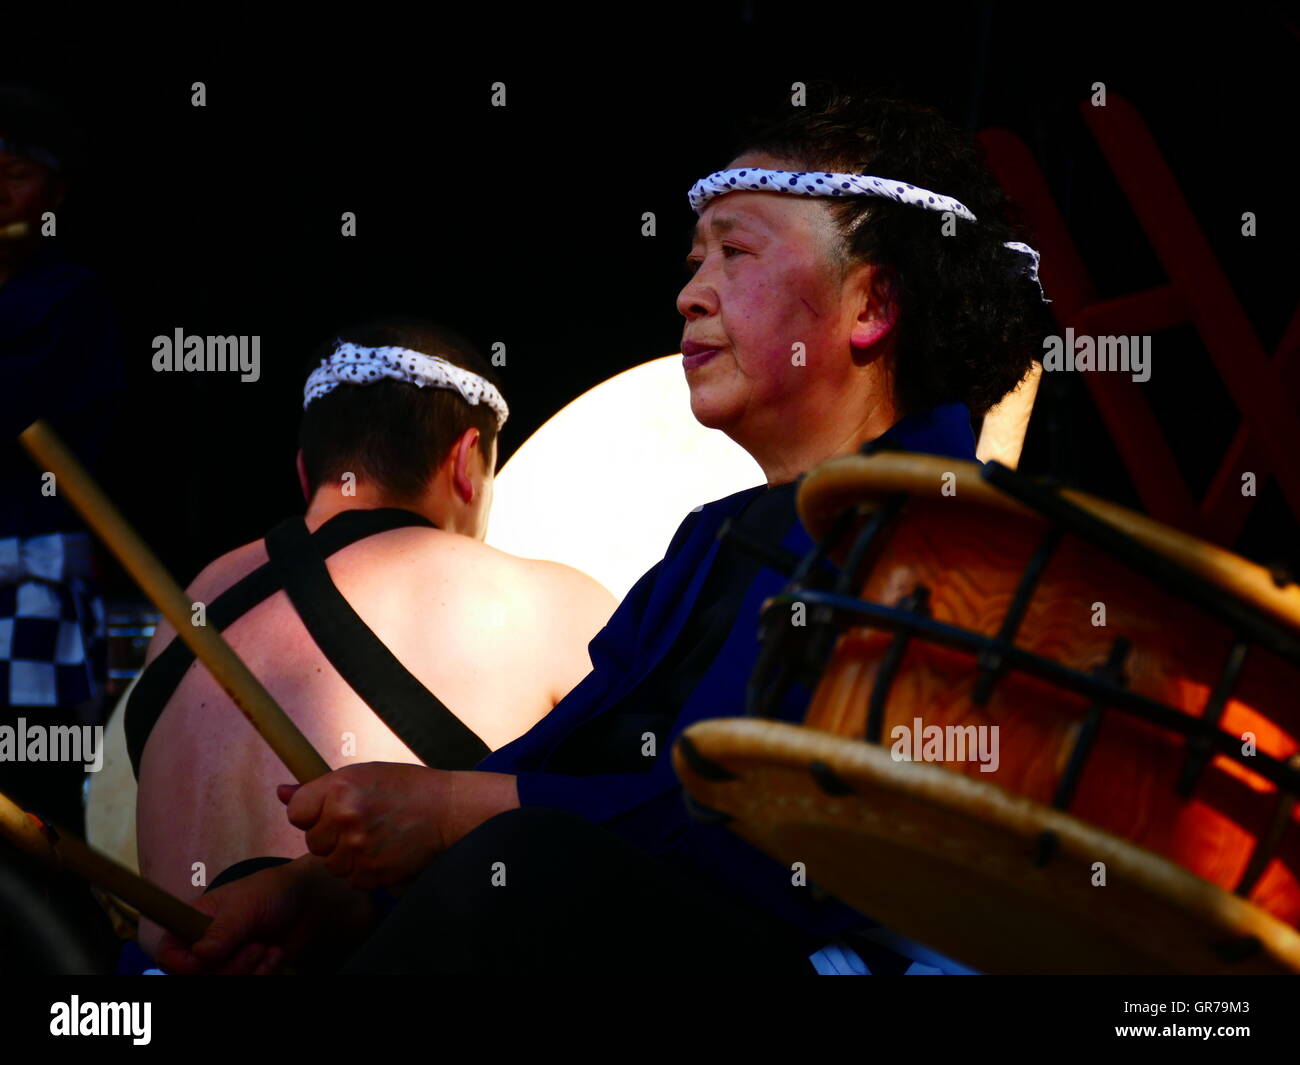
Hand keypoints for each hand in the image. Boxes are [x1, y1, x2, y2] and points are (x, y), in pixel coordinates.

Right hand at [154, 855, 374, 974]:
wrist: (309, 903)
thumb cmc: (272, 892)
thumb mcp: (247, 904)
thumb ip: (224, 929)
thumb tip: (201, 954)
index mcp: (192, 925)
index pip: (167, 955)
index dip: (182, 964)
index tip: (207, 957)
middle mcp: (203, 948)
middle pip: (196, 979)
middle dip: (230, 968)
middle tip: (254, 946)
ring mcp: (224, 964)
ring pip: (223, 986)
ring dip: (249, 972)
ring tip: (266, 948)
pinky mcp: (245, 975)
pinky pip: (248, 987)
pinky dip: (264, 975)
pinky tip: (275, 954)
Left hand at [277, 762, 445, 891]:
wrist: (448, 810)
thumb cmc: (406, 788)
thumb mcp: (363, 775)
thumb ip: (320, 787)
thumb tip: (280, 792)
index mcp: (340, 787)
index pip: (297, 812)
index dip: (313, 814)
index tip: (333, 811)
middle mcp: (345, 816)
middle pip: (313, 842)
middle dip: (332, 837)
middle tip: (362, 823)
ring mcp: (359, 847)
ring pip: (331, 865)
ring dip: (347, 856)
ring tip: (374, 838)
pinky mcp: (373, 872)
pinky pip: (352, 879)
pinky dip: (365, 871)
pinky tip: (384, 852)